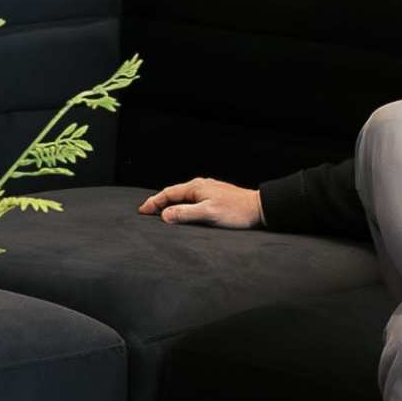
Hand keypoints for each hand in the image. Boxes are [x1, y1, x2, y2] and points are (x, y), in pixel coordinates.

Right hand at [140, 177, 263, 230]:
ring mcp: (208, 189)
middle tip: (147, 212)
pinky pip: (192, 199)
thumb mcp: (208, 214)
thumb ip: (185, 214)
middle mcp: (200, 185)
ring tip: (161, 212)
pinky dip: (182, 204)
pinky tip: (183, 211)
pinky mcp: (215, 196)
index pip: (168, 193)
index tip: (142, 211)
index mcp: (196, 187)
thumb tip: (164, 215)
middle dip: (159, 202)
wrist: (259, 208)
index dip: (153, 202)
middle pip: (174, 193)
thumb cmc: (235, 212)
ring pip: (183, 196)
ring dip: (170, 203)